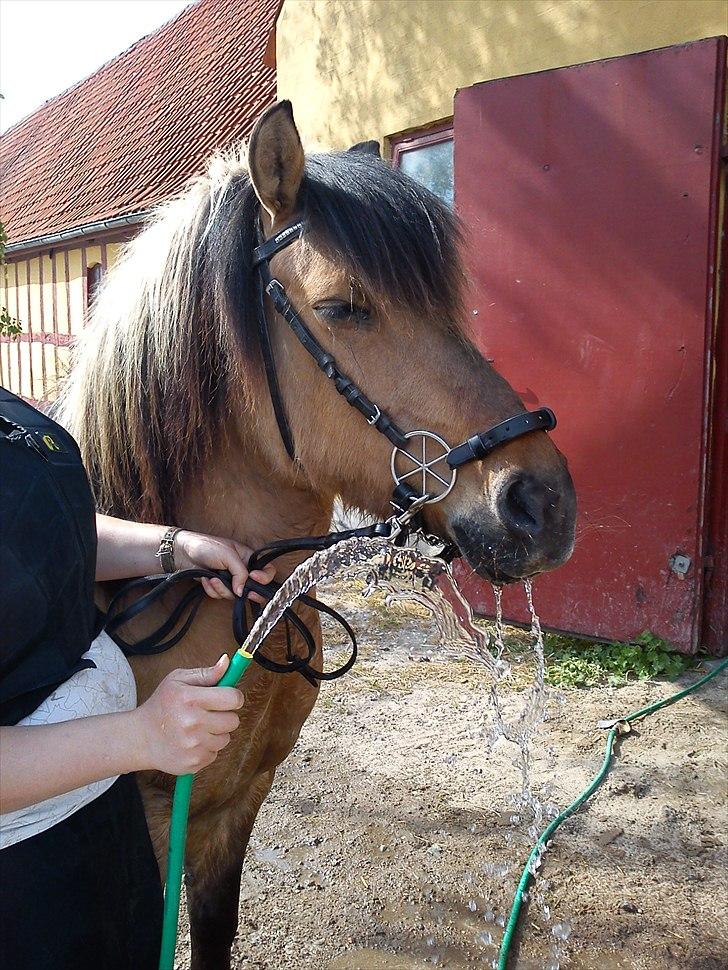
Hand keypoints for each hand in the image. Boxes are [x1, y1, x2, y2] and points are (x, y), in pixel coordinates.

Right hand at [132, 656, 243, 774]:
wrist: (141, 738)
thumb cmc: (161, 705)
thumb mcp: (178, 680)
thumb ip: (206, 673)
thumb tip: (227, 662)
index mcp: (190, 699)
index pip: (232, 698)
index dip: (234, 697)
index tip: (227, 697)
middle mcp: (192, 723)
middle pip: (233, 720)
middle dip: (225, 715)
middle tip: (208, 713)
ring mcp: (193, 746)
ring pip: (226, 738)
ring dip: (216, 733)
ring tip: (198, 727)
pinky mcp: (194, 763)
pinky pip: (215, 753)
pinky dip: (207, 747)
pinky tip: (192, 741)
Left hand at [174, 530, 274, 601]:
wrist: (183, 553)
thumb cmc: (206, 546)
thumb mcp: (228, 556)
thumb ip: (240, 573)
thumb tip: (243, 591)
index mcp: (248, 558)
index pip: (267, 570)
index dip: (265, 577)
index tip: (254, 578)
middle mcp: (242, 570)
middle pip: (254, 587)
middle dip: (246, 592)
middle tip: (241, 593)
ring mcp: (230, 579)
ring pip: (235, 594)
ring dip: (222, 588)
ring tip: (212, 578)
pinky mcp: (218, 586)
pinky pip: (221, 595)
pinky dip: (212, 590)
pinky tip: (206, 580)